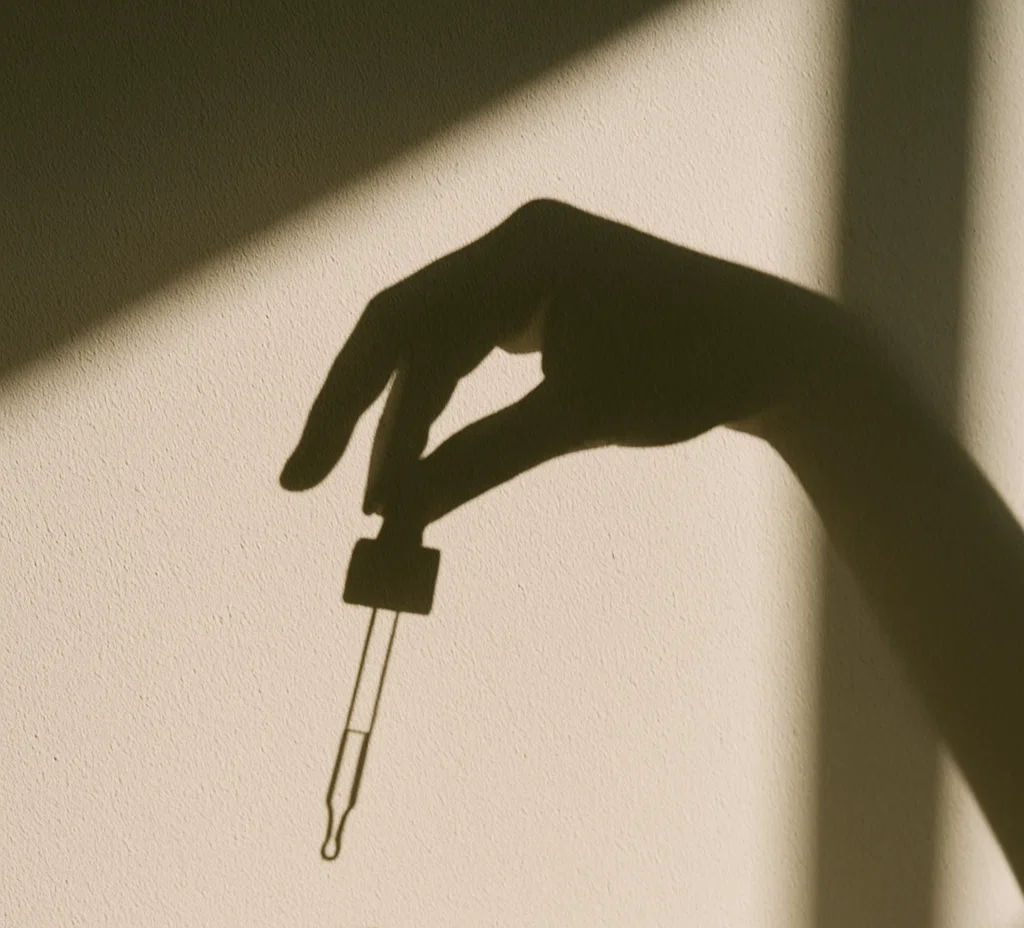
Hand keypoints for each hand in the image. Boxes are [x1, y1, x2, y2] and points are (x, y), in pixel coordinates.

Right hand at [280, 199, 826, 522]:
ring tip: (390, 504)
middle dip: (374, 424)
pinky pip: (470, 352)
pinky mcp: (542, 297)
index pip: (396, 323)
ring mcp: (528, 268)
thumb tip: (398, 515)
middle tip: (336, 499)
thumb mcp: (577, 422)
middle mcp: (516, 246)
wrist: (771, 352)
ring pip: (437, 350)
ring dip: (411, 426)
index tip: (304, 476)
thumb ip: (480, 462)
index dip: (341, 404)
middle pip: (408, 335)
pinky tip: (424, 459)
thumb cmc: (690, 376)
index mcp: (523, 253)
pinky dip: (449, 408)